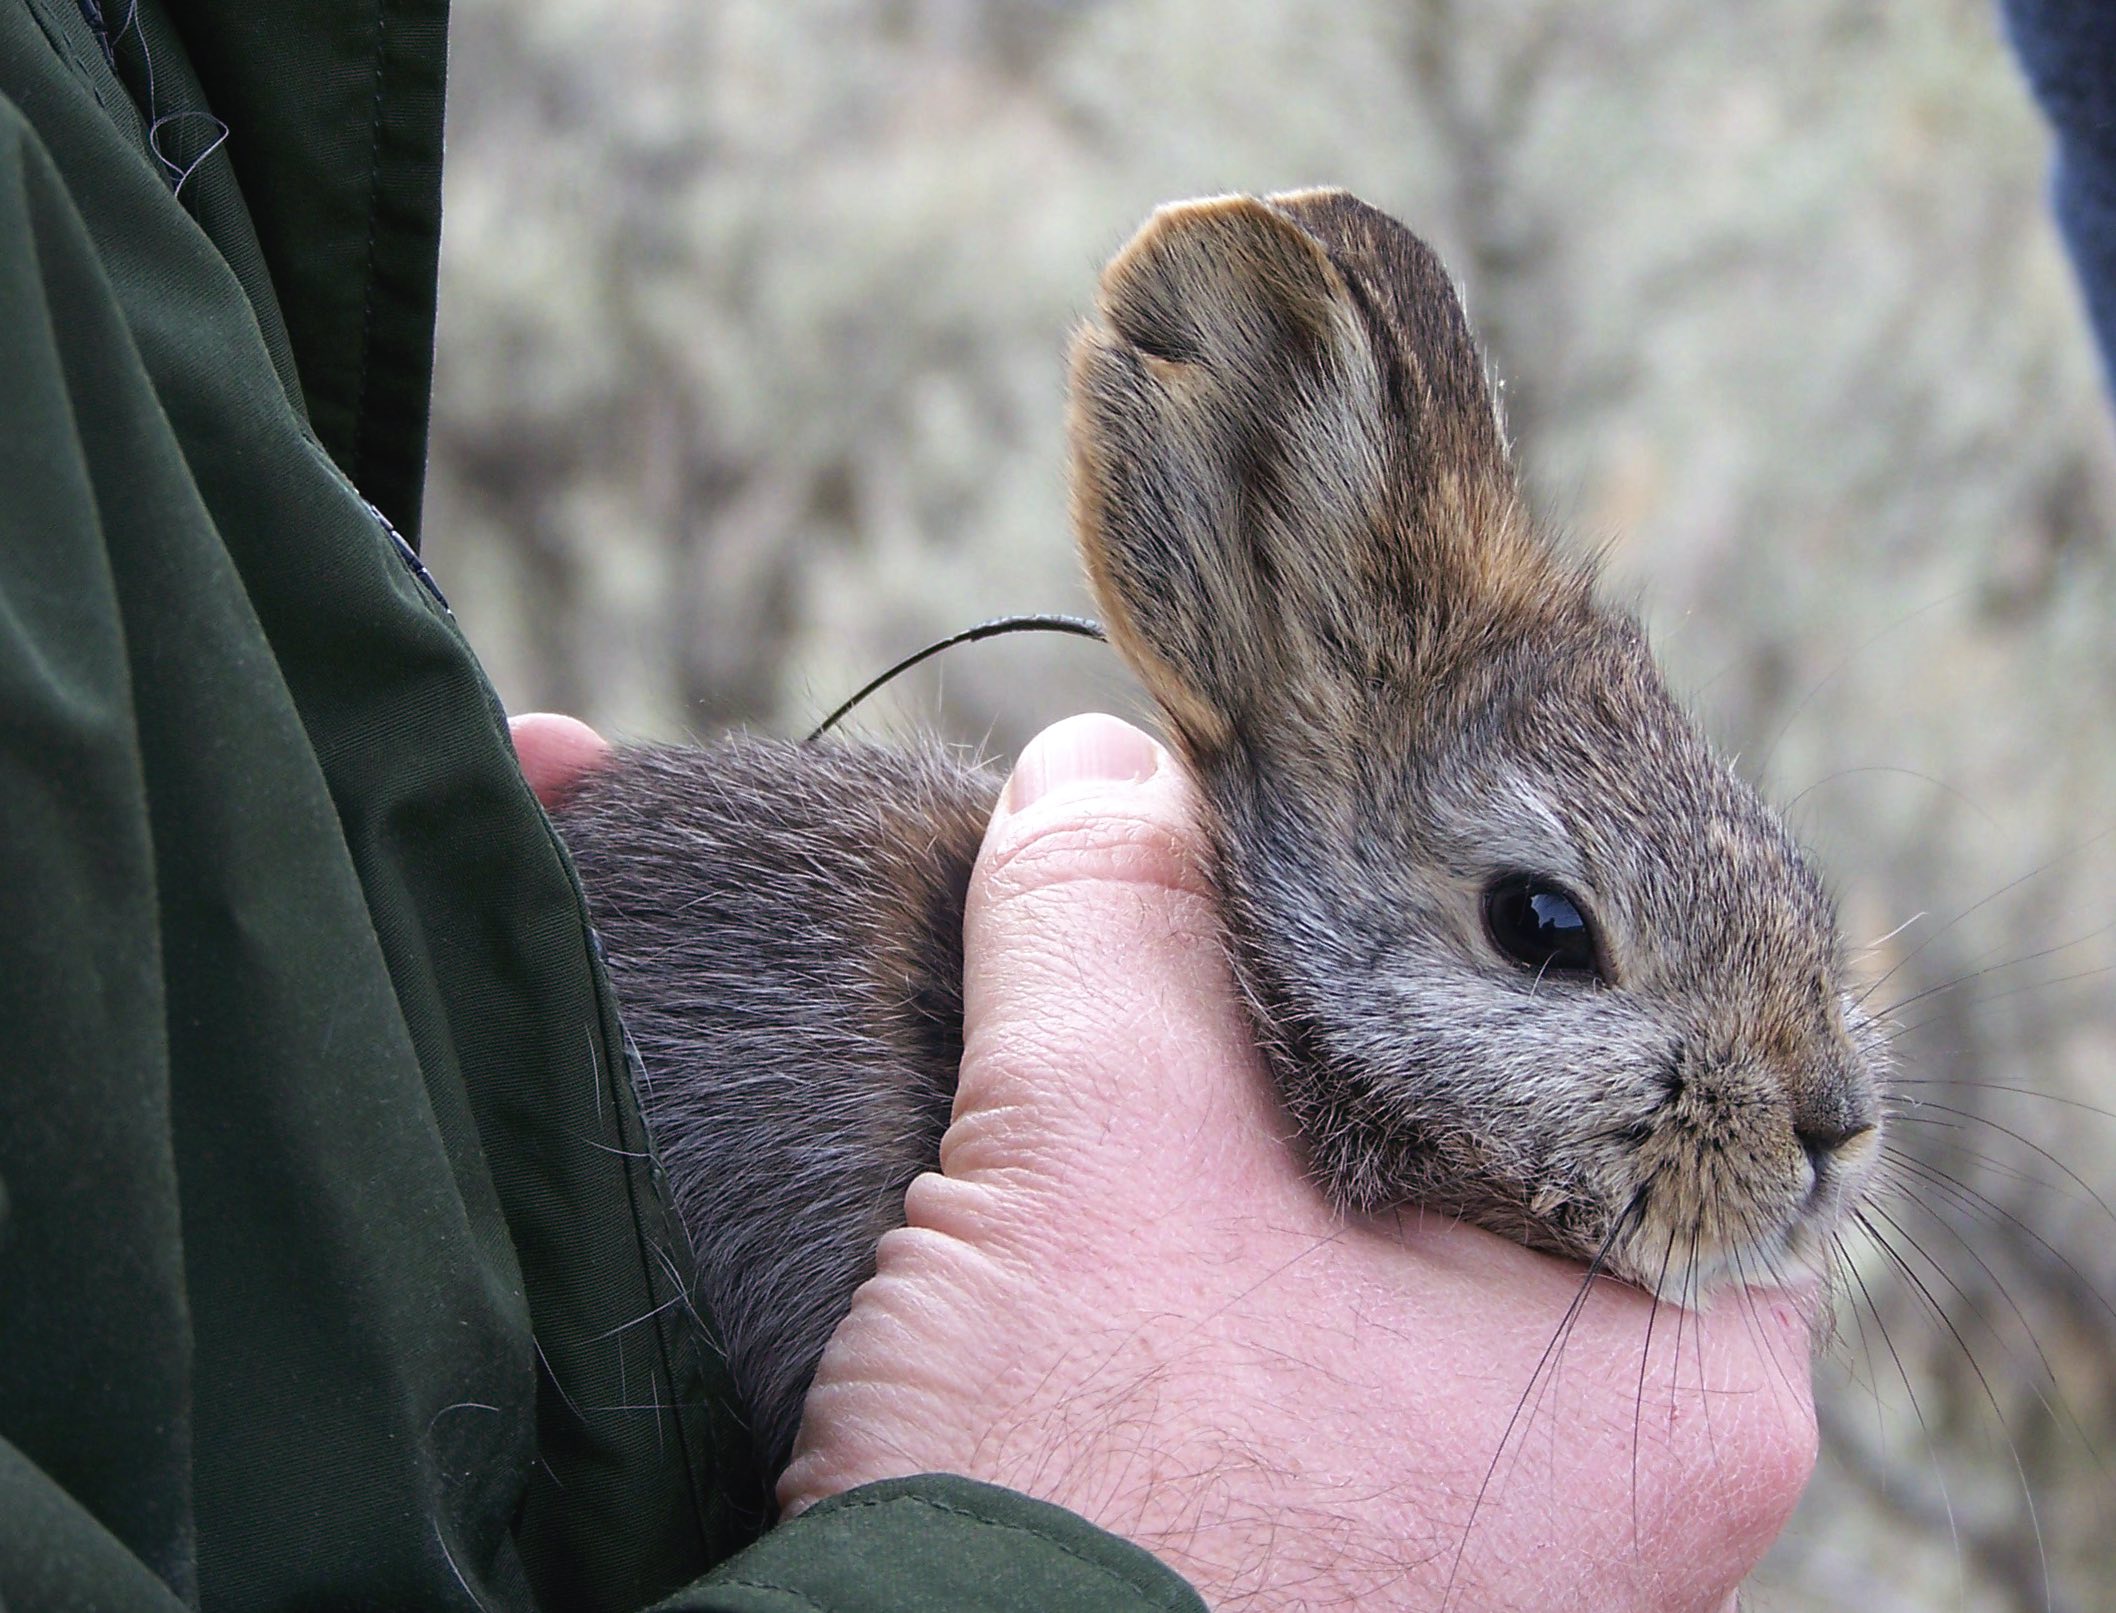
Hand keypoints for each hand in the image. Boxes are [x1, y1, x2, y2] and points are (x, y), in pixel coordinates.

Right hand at [510, 711, 1818, 1610]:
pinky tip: (1169, 1136)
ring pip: (1429, 1214)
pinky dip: (1270, 1205)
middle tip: (1268, 865)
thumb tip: (1105, 768)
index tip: (1413, 801)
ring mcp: (1508, 1519)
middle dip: (1392, 990)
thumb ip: (1113, 914)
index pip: (1685, 1040)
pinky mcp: (1376, 1532)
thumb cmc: (1090, 1511)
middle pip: (1540, 1119)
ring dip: (1307, 1100)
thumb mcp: (1097, 1147)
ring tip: (1191, 987)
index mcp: (1683, 1374)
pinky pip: (1353, 1305)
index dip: (1540, 894)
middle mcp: (1633, 1464)